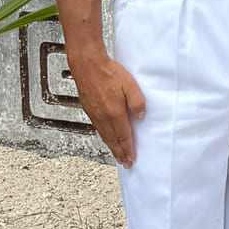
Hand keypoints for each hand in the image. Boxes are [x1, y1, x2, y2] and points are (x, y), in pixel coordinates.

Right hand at [67, 50, 144, 166]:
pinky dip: (104, 137)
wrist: (88, 65)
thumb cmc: (109, 73)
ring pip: (104, 135)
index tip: (132, 159)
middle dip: (120, 153)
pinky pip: (98, 128)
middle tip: (125, 163)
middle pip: (113, 139)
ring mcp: (94, 114)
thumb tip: (141, 117)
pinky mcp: (89, 109)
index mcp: (114, 112)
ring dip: (112, 147)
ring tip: (118, 155)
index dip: (128, 149)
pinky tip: (107, 138)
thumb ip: (138, 102)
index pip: (123, 136)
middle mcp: (102, 116)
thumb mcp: (130, 85)